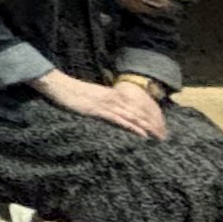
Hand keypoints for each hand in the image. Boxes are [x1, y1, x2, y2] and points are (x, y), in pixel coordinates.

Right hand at [38, 68, 164, 138]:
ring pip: (132, 116)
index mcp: (112, 94)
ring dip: (146, 126)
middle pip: (137, 112)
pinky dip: (131, 127)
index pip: (135, 106)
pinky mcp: (98, 110)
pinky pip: (118, 120)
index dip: (148, 116)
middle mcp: (113, 98)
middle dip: (152, 123)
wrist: (58, 85)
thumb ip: (101, 102)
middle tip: (164, 135)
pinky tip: (141, 133)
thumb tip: (109, 111)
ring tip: (158, 136)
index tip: (158, 125)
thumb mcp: (90, 96)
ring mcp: (106, 104)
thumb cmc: (70, 92)